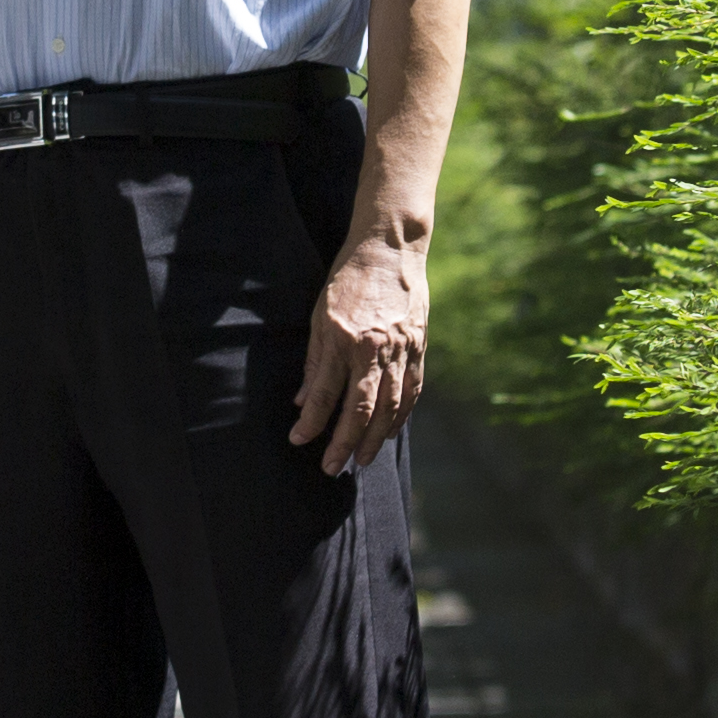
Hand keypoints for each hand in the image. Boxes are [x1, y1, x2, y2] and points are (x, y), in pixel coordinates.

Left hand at [285, 232, 427, 475]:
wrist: (389, 250)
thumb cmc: (348, 280)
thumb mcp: (320, 316)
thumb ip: (315, 362)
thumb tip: (303, 401)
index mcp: (344, 337)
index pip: (326, 392)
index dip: (312, 421)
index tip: (298, 441)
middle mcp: (374, 348)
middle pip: (360, 408)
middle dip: (344, 443)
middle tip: (331, 468)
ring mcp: (401, 349)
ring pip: (390, 407)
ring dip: (374, 439)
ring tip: (360, 460)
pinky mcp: (419, 348)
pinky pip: (411, 391)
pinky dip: (400, 417)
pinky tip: (388, 434)